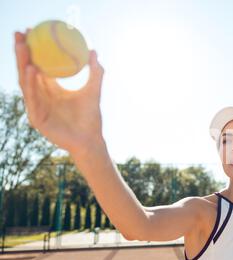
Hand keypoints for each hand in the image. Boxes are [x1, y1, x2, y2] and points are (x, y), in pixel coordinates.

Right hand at [14, 31, 104, 155]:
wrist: (90, 140)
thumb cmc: (91, 117)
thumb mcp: (94, 90)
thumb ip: (95, 72)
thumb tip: (94, 50)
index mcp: (51, 89)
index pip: (39, 65)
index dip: (33, 48)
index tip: (31, 30)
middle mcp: (41, 96)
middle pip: (27, 70)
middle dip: (21, 51)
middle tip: (21, 33)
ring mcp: (37, 106)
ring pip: (26, 82)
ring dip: (23, 63)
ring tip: (23, 46)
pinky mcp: (35, 118)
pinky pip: (32, 97)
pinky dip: (31, 83)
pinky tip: (31, 69)